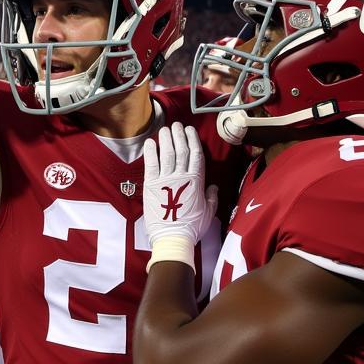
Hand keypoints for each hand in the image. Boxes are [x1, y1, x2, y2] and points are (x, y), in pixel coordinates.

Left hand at [142, 123, 217, 248]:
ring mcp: (165, 180)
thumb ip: (211, 197)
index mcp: (196, 181)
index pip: (196, 155)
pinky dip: (150, 152)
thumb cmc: (191, 227)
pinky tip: (150, 142)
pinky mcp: (151, 185)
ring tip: (165, 129)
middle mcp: (181, 177)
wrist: (173, 237)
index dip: (192, 140)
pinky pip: (150, 164)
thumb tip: (213, 187)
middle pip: (180, 150)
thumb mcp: (208, 212)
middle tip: (177, 125)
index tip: (190, 130)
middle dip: (179, 135)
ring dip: (166, 139)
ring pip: (166, 154)